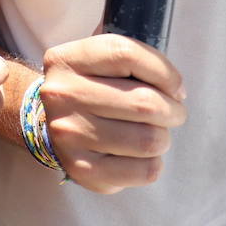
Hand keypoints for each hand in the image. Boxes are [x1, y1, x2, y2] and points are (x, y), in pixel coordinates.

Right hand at [39, 34, 186, 192]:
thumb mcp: (98, 62)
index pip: (126, 54)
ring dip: (162, 138)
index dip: (164, 72)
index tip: (174, 87)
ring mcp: (69, 134)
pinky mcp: (82, 169)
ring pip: (150, 139)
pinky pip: (145, 170)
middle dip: (172, 111)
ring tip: (149, 133)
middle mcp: (61, 95)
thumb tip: (175, 90)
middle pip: (146, 103)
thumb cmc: (91, 91)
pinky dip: (152, 163)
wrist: (50, 125)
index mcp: (65, 61)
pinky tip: (136, 155)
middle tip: (169, 114)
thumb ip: (133, 61)